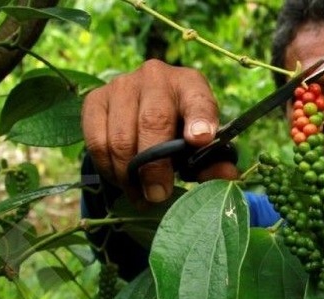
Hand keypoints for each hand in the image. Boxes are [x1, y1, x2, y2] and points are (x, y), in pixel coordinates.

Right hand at [82, 59, 237, 203]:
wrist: (141, 108)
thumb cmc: (179, 128)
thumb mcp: (201, 141)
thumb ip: (214, 160)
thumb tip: (228, 176)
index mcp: (190, 84)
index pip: (198, 100)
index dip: (200, 119)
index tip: (201, 139)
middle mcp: (156, 77)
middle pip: (153, 122)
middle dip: (155, 167)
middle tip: (159, 195)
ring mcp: (122, 85)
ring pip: (121, 138)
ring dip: (129, 175)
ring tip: (141, 195)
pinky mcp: (95, 99)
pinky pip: (97, 142)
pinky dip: (108, 168)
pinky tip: (122, 180)